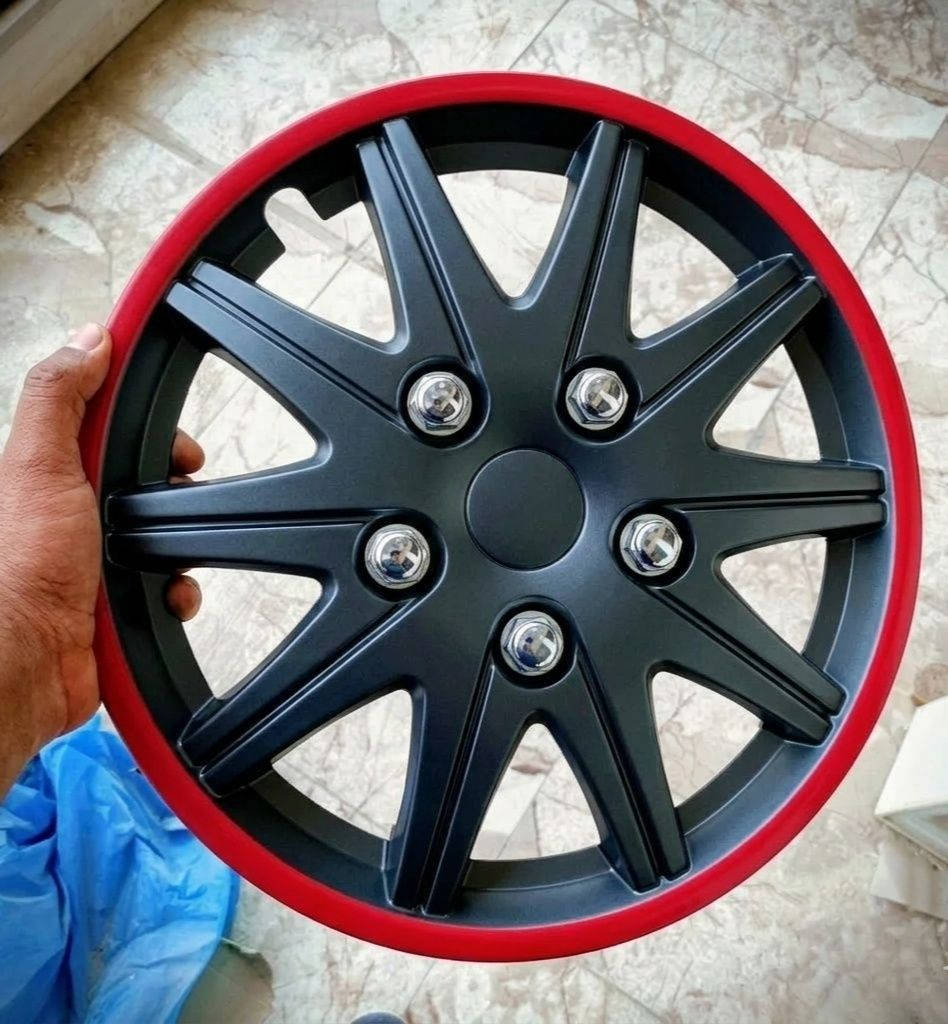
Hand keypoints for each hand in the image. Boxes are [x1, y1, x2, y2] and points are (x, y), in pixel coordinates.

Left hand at [0, 323, 202, 795]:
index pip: (106, 420)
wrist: (24, 663)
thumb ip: (60, 397)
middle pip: (146, 475)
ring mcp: (96, 559)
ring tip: (170, 550)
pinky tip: (167, 595)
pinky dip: (178, 590)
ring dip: (179, 542)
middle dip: (174, 482)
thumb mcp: (37, 464)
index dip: (142, 411)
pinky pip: (169, 585)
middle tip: (182, 480)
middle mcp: (74, 512)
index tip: (168, 411)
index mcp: (52, 471)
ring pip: (164, 531)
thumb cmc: (17, 570)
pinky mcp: (119, 601)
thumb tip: (89, 340)